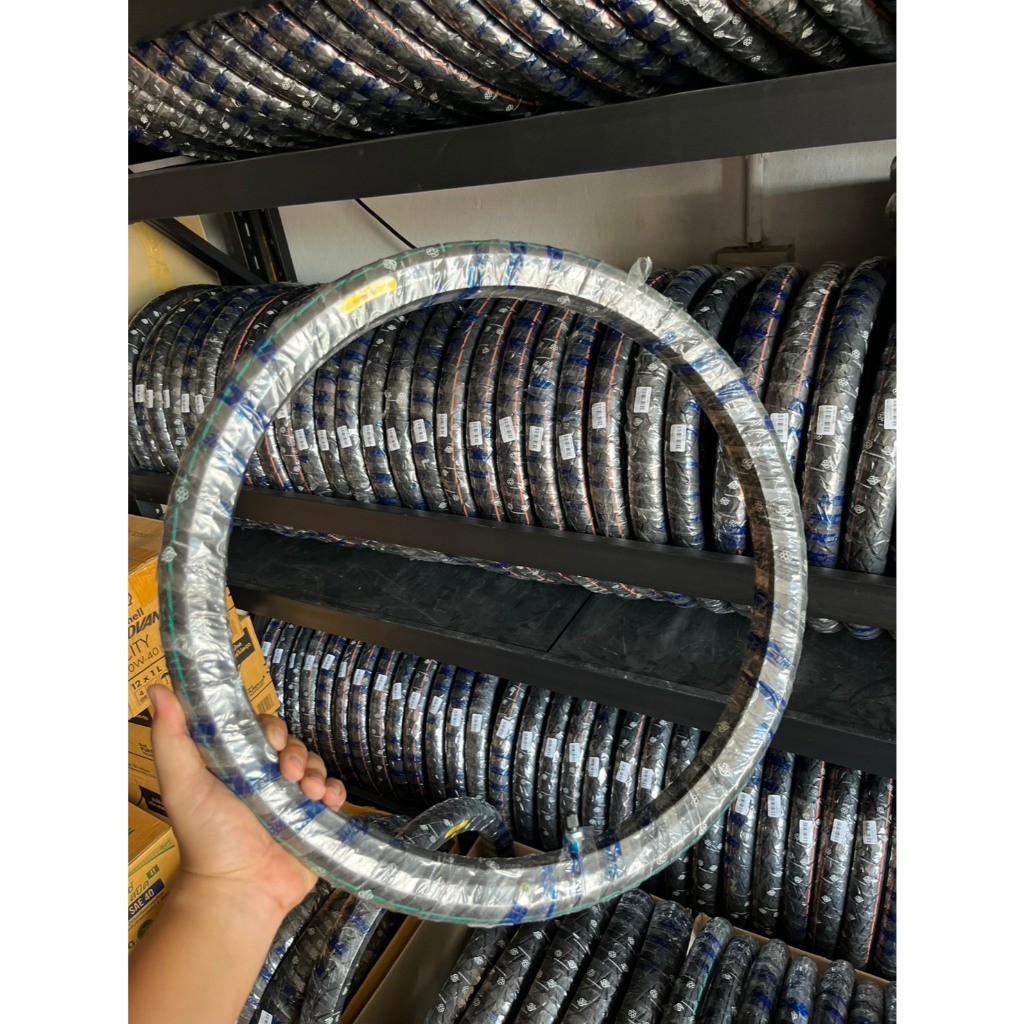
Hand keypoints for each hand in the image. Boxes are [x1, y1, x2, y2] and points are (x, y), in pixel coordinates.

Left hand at [147, 683, 347, 918]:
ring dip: (317, 772)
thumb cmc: (207, 839)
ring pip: (315, 765)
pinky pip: (332, 793)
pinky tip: (327, 801)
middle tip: (291, 774)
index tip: (273, 741)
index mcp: (235, 766)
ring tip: (310, 793)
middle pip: (292, 745)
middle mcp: (263, 779)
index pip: (260, 730)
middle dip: (298, 752)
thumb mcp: (184, 783)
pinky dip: (334, 792)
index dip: (271, 729)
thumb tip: (158, 688)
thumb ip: (172, 738)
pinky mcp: (311, 820)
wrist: (238, 892)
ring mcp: (290, 800)